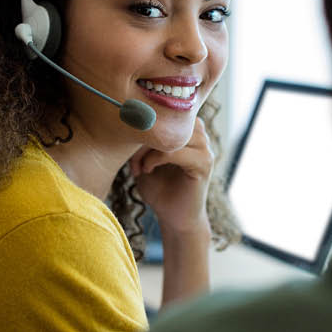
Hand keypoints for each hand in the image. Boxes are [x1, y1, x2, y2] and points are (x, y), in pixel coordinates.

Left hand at [129, 117, 213, 235]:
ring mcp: (204, 148)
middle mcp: (199, 135)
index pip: (163, 112)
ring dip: (149, 149)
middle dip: (144, 138)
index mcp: (187, 130)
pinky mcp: (204, 164)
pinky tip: (147, 170)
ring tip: (140, 166)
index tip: (127, 148)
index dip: (142, 127)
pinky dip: (156, 159)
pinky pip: (177, 151)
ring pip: (171, 134)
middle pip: (167, 121)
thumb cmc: (159, 189)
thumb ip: (141, 141)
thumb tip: (129, 121)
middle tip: (132, 160)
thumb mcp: (144, 160)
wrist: (175, 219)